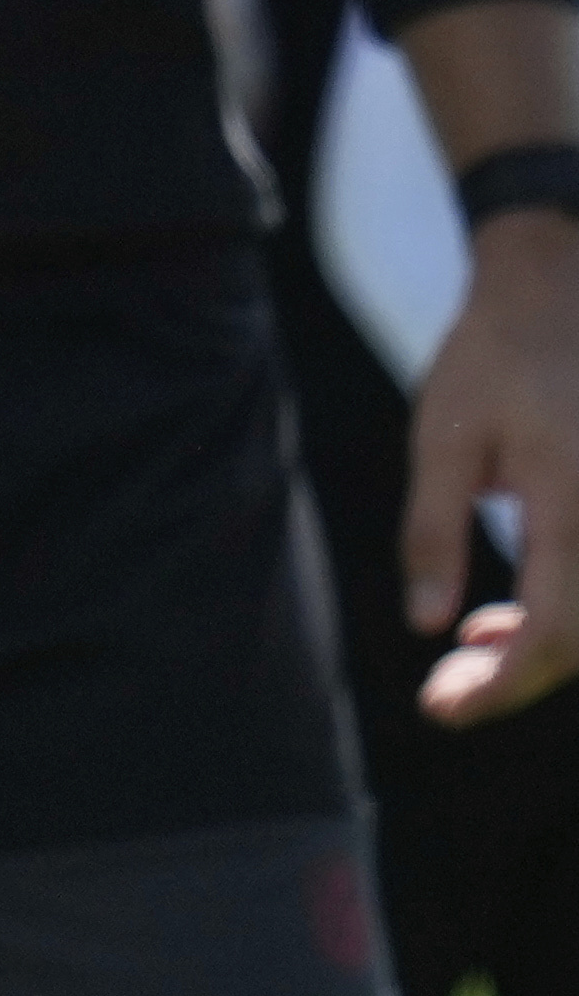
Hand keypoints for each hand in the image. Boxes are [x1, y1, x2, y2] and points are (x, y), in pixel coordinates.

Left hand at [414, 210, 578, 721]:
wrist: (560, 286)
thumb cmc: (493, 354)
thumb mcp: (442, 435)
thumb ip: (433, 530)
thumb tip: (430, 624)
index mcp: (571, 505)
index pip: (549, 633)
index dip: (500, 687)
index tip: (443, 708)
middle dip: (516, 678)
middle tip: (446, 691)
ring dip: (543, 650)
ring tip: (474, 648)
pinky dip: (565, 613)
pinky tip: (512, 614)